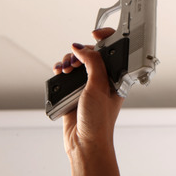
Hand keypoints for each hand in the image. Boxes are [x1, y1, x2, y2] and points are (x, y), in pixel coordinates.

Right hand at [53, 28, 122, 175]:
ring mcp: (89, 84)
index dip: (106, 37)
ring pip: (77, 63)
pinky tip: (59, 72)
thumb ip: (92, 62)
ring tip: (65, 69)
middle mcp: (104, 78)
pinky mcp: (75, 92)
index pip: (113, 49)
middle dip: (80, 52)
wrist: (85, 142)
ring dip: (68, 61)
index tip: (95, 33)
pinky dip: (61, 70)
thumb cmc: (100, 119)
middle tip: (74, 60)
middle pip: (91, 53)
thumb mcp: (99, 85)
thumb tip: (81, 47)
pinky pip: (67, 75)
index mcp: (117, 75)